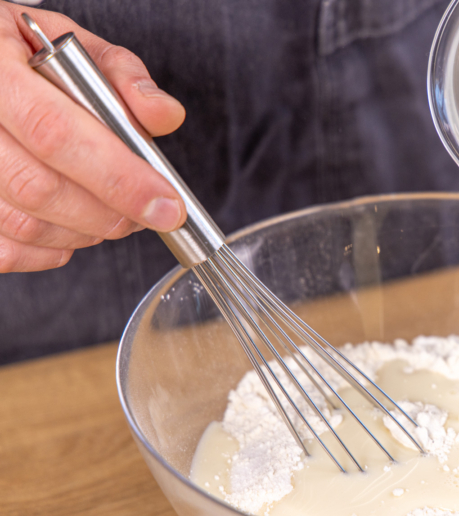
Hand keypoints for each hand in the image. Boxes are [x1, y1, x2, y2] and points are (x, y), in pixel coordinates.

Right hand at [0, 2, 187, 271]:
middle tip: (149, 214)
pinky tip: (73, 230)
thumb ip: (124, 78)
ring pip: (21, 223)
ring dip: (84, 233)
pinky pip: (1, 250)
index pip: (56, 133)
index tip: (167, 203)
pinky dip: (48, 252)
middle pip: (38, 187)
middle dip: (109, 212)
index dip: (119, 177)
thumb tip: (165, 115)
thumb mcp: (73, 45)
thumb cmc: (23, 55)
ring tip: (115, 216)